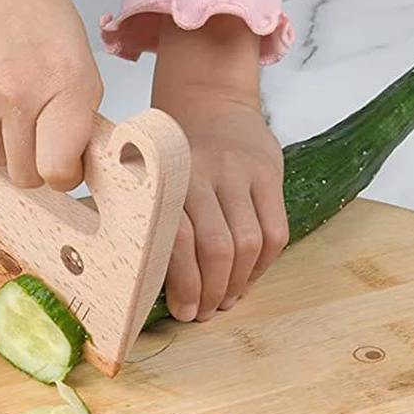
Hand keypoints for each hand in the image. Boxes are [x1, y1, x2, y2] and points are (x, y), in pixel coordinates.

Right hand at [0, 0, 101, 189]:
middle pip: (26, 174)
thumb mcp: (66, 31)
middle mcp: (28, 97)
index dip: (64, 169)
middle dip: (30, 158)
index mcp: (73, 80)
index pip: (65, 170)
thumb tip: (69, 139)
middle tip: (31, 128)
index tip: (63, 159)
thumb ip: (71, 90)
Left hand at [152, 17, 287, 320]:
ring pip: (247, 244)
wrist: (210, 99)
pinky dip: (263, 265)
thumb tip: (138, 281)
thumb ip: (144, 215)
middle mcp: (202, 172)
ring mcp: (239, 171)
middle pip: (215, 248)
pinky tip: (247, 277)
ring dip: (238, 284)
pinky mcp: (268, 171)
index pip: (176, 241)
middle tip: (203, 313)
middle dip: (211, 292)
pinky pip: (275, 231)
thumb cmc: (170, 151)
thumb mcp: (146, 173)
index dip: (182, 284)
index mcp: (164, 178)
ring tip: (225, 300)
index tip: (181, 311)